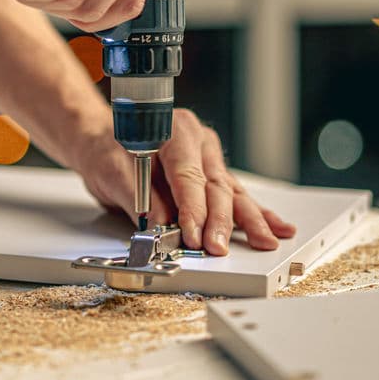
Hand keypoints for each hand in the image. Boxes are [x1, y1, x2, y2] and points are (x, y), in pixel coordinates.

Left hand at [74, 109, 295, 255]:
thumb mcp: (112, 171)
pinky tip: (275, 226)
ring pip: (232, 191)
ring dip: (248, 220)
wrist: (103, 141)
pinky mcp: (212, 174)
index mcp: (175, 130)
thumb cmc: (106, 150)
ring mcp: (209, 157)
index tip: (193, 234)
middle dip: (220, 221)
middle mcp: (198, 141)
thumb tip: (160, 224)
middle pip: (215, 185)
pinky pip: (235, 195)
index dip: (192, 208)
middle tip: (218, 248)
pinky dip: (254, 213)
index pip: (188, 175)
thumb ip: (138, 197)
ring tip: (265, 240)